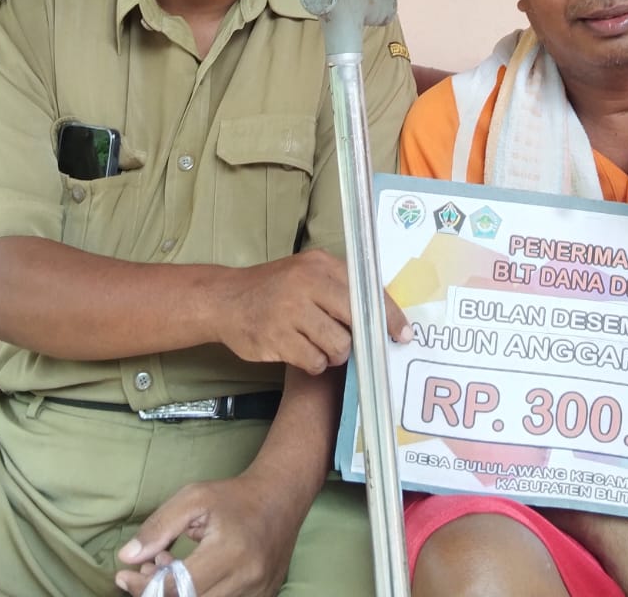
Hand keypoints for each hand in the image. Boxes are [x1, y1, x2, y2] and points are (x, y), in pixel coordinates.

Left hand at [115, 476, 298, 596]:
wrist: (280, 499)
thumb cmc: (234, 497)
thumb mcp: (193, 498)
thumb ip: (159, 527)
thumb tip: (128, 557)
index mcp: (229, 551)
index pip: (179, 587)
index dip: (145, 586)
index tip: (124, 575)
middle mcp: (246, 578)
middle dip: (157, 593)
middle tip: (144, 573)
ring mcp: (257, 593)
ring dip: (178, 596)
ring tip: (169, 571)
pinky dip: (199, 596)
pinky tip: (190, 578)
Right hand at [220, 250, 410, 374]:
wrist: (225, 299)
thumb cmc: (274, 288)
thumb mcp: (307, 272)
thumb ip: (340, 287)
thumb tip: (380, 315)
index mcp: (320, 265)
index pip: (367, 291)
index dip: (389, 316)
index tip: (403, 334)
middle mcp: (306, 284)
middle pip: (355, 322)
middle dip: (357, 339)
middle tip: (352, 344)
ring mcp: (290, 312)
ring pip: (338, 347)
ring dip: (332, 353)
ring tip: (315, 343)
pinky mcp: (276, 339)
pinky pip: (314, 361)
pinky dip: (312, 362)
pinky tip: (299, 350)